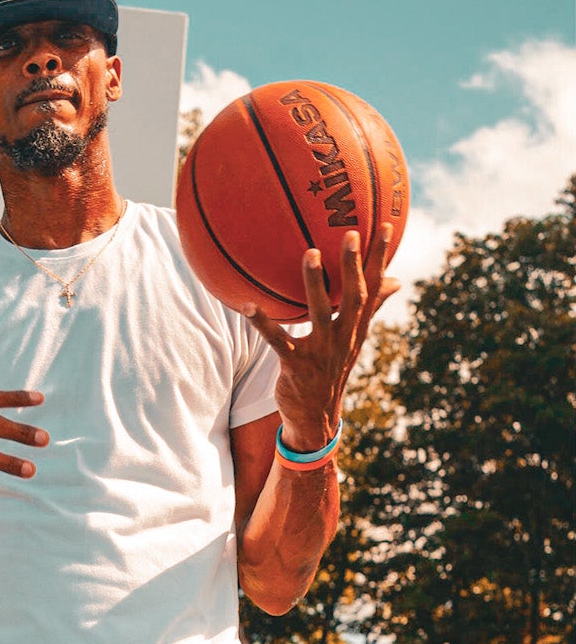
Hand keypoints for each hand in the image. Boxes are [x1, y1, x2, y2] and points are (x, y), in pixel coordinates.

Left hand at [243, 226, 399, 452]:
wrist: (316, 418)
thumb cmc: (333, 369)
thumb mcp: (355, 339)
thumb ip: (372, 307)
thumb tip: (396, 280)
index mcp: (356, 327)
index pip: (374, 287)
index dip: (380, 257)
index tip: (385, 225)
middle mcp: (343, 337)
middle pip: (353, 297)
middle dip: (353, 265)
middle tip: (350, 233)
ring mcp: (321, 352)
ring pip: (318, 313)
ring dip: (314, 283)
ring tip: (309, 253)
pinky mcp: (296, 366)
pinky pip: (278, 341)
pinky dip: (262, 324)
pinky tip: (247, 306)